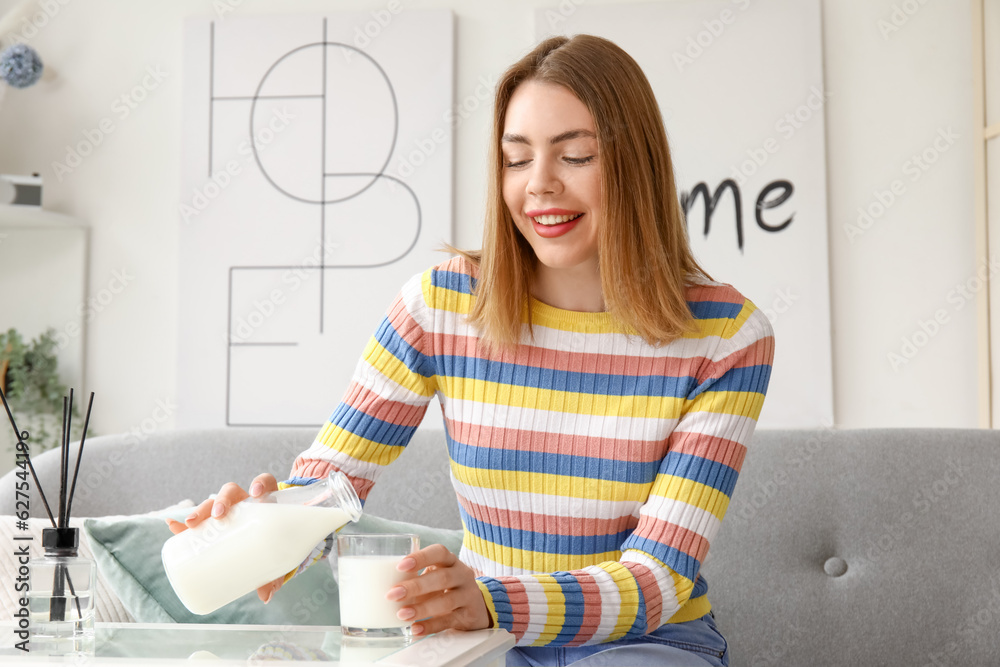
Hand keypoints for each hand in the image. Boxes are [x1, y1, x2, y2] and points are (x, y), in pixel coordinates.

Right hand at [164, 473, 283, 602]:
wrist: (268, 540)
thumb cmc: (274, 543)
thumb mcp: (278, 555)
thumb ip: (273, 574)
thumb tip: (265, 597)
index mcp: (265, 501)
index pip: (265, 483)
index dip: (260, 483)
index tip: (256, 492)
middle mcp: (245, 501)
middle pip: (232, 492)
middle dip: (222, 500)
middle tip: (218, 515)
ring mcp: (227, 511)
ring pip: (213, 503)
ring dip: (202, 510)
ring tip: (191, 523)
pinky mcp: (212, 523)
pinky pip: (196, 520)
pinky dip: (183, 522)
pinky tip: (171, 524)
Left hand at [386, 544, 489, 636]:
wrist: (477, 607)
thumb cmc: (447, 588)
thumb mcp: (436, 577)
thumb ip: (417, 579)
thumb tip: (386, 588)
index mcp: (451, 561)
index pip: (439, 552)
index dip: (420, 557)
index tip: (400, 566)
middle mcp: (462, 575)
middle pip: (442, 578)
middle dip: (415, 586)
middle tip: (392, 594)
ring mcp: (468, 596)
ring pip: (446, 601)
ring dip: (422, 608)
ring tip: (402, 614)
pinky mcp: (468, 616)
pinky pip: (448, 621)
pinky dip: (430, 626)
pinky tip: (415, 629)